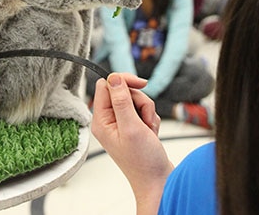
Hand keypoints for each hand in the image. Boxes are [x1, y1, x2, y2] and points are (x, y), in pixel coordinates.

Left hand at [91, 73, 173, 213]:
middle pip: (124, 91)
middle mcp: (108, 120)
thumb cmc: (142, 161)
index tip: (141, 85)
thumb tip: (113, 78)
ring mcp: (121, 123)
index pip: (106, 85)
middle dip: (140, 101)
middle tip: (144, 119)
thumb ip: (121, 101)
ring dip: (147, 111)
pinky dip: (151, 119)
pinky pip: (143, 111)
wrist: (157, 180)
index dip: (123, 82)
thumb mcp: (131, 127)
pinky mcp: (133, 126)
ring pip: (136, 100)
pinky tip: (152, 133)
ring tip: (149, 129)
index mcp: (101, 120)